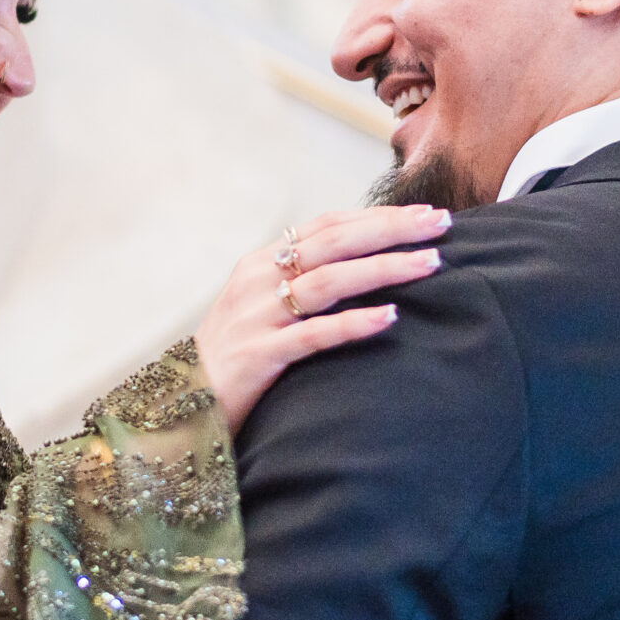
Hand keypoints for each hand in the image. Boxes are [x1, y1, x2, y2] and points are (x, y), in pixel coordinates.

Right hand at [195, 205, 450, 434]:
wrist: (180, 407)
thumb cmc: (234, 358)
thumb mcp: (259, 308)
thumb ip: (298, 283)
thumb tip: (359, 265)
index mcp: (261, 263)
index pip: (326, 226)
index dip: (376, 216)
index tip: (423, 212)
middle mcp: (258, 281)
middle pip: (334, 243)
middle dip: (391, 230)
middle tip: (440, 223)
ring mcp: (257, 317)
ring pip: (329, 282)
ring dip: (384, 269)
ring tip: (430, 263)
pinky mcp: (258, 356)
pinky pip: (313, 335)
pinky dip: (353, 324)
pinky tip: (390, 318)